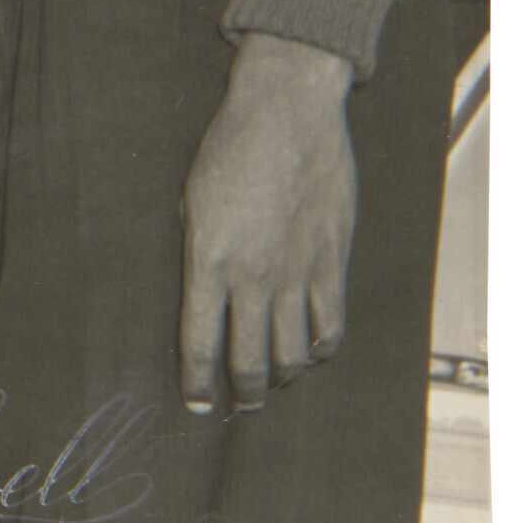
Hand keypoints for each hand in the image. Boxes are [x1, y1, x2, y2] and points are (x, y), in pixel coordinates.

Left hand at [178, 32, 359, 413]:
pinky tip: (311, 352)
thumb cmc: (228, 149)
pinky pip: (330, 324)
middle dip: (242, 393)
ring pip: (292, 351)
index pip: (199, 342)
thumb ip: (197, 251)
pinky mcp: (331, 262)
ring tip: (273, 385)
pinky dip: (321, 348)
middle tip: (237, 405)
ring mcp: (297, 273)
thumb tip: (200, 291)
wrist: (286, 116)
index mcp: (207, 261)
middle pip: (250, 360)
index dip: (196, 382)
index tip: (195, 403)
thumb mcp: (191, 200)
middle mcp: (253, 276)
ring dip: (282, 376)